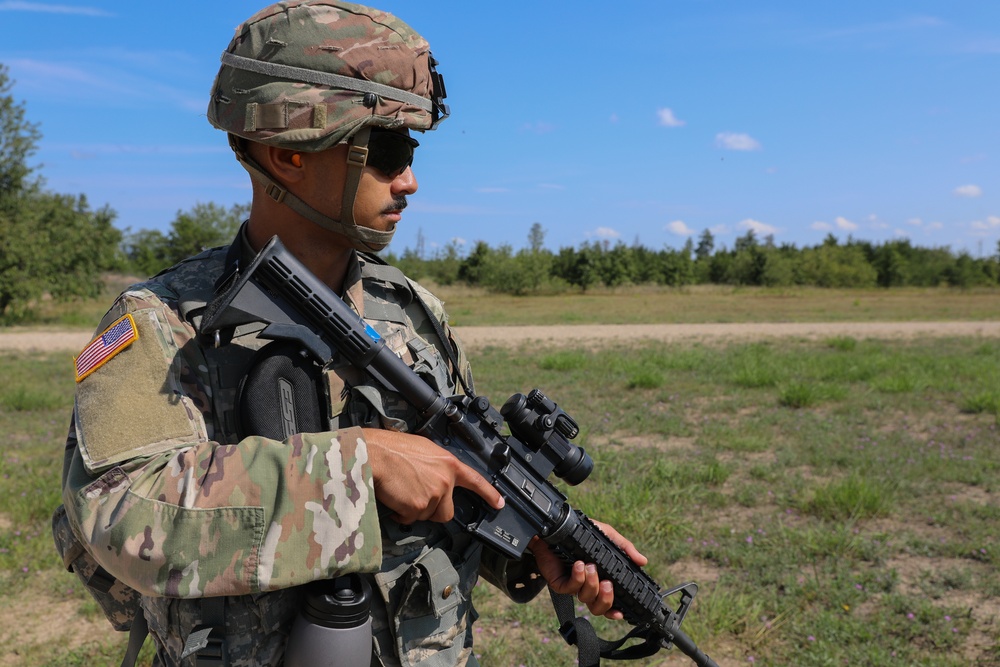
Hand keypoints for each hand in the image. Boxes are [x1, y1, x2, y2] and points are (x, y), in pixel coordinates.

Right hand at [362, 428, 503, 523]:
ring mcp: (435, 494)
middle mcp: (446, 480)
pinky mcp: (420, 506)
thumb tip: (435, 477)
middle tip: (415, 498)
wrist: (375, 455)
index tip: (499, 503)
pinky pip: (411, 519)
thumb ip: (436, 465)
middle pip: (447, 511)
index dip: (489, 494)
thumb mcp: (423, 450)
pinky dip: (401, 513)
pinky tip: (394, 498)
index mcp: (449, 463)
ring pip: (427, 516)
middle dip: (433, 511)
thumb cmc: (392, 449)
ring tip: (401, 491)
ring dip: (414, 510)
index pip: (475, 480)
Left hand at [530, 519, 647, 619]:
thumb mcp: (606, 537)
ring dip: (591, 583)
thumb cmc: (580, 533)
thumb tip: (643, 561)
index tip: (621, 612)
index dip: (614, 611)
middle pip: (598, 608)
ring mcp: (573, 585)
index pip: (608, 602)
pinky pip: (570, 589)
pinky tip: (579, 565)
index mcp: (600, 579)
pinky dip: (577, 578)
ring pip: (585, 598)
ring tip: (590, 566)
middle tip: (607, 583)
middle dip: (605, 599)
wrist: (555, 528)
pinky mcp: (559, 582)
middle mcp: (587, 586)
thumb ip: (624, 548)